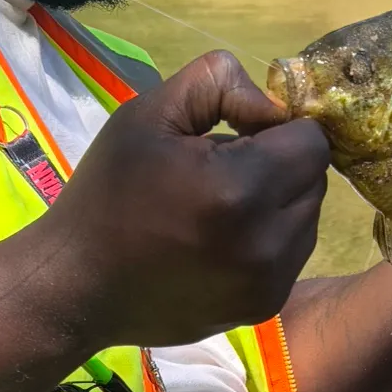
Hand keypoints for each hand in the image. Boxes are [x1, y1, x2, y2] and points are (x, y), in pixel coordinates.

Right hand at [42, 51, 329, 347]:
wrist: (76, 285)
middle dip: (281, 165)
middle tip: (223, 170)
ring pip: (309, 218)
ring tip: (221, 207)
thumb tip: (273, 104)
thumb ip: (219, 84)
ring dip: (280, 203)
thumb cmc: (106, 193)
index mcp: (239, 188)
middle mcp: (266, 241)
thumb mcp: (148, 113)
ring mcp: (269, 281)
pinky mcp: (265, 306)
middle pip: (315, 179)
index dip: (277, 128)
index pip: (311, 141)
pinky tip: (222, 240)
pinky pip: (293, 254)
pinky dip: (270, 239)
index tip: (236, 135)